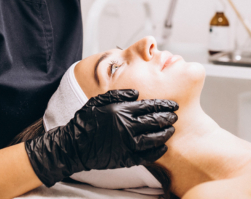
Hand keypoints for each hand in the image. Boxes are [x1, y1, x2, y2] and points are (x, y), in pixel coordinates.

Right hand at [25, 89, 177, 186]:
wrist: (74, 145)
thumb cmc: (86, 120)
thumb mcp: (99, 100)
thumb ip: (119, 94)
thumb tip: (137, 92)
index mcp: (122, 110)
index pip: (150, 106)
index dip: (164, 105)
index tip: (173, 104)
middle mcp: (127, 126)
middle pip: (155, 121)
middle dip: (168, 117)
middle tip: (175, 116)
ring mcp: (128, 144)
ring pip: (155, 138)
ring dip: (165, 133)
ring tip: (171, 129)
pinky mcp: (126, 158)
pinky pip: (147, 155)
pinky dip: (157, 151)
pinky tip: (163, 146)